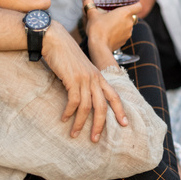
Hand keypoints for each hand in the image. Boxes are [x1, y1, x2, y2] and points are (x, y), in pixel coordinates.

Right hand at [41, 21, 129, 142]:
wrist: (56, 40)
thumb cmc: (67, 56)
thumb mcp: (82, 70)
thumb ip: (87, 82)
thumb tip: (86, 98)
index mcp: (100, 77)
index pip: (115, 96)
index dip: (121, 110)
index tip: (125, 124)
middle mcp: (96, 79)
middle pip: (103, 106)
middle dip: (100, 125)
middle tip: (94, 139)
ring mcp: (85, 79)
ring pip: (88, 107)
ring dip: (80, 123)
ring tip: (74, 134)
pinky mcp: (73, 79)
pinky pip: (74, 101)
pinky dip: (69, 112)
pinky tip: (64, 118)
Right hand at [84, 0, 140, 63]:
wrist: (99, 46)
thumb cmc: (98, 28)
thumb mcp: (92, 15)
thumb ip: (89, 5)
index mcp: (125, 13)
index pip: (138, 6)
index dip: (136, 4)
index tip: (131, 4)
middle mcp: (129, 22)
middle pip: (132, 16)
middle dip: (125, 15)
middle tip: (115, 14)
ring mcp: (128, 32)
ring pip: (128, 25)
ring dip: (122, 24)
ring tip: (111, 24)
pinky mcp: (125, 40)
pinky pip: (124, 34)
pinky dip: (120, 33)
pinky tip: (110, 33)